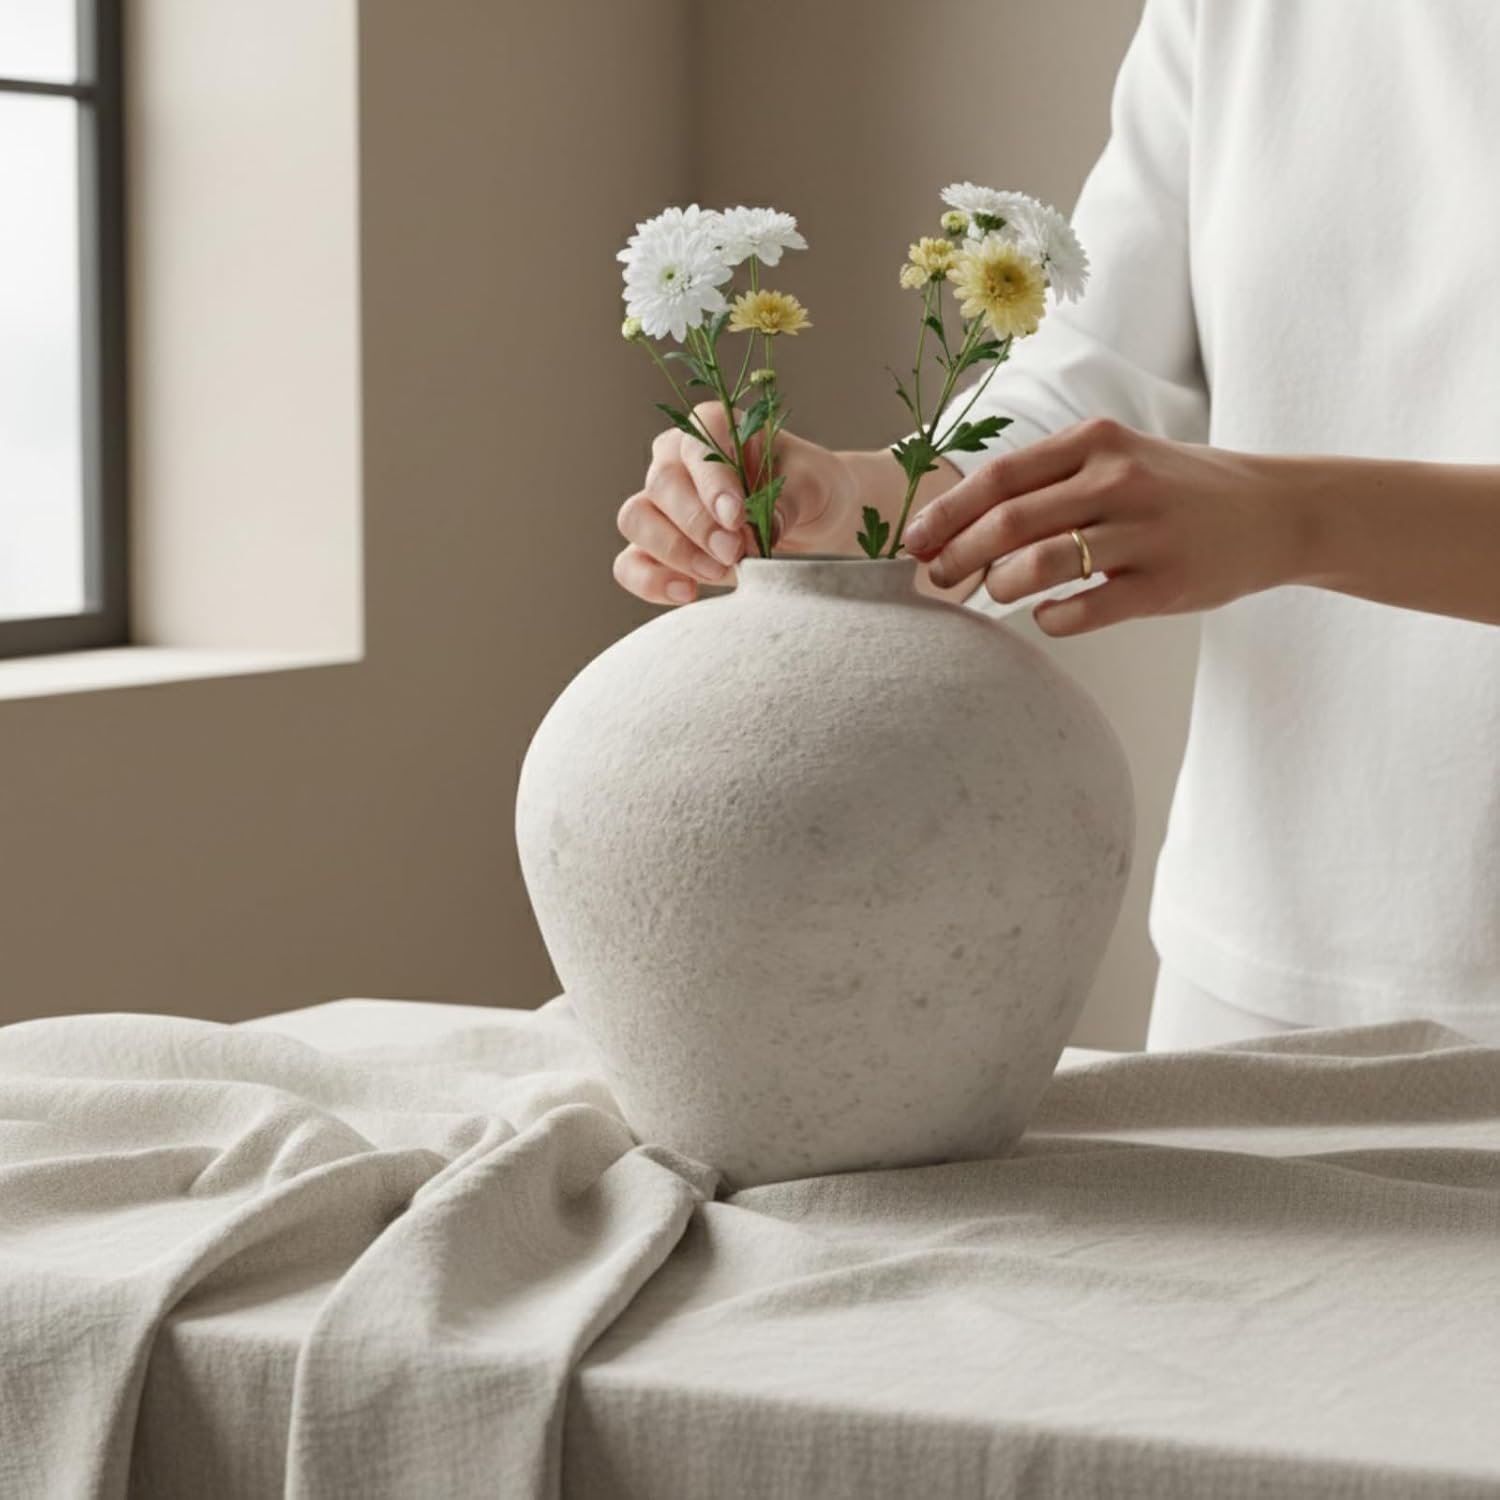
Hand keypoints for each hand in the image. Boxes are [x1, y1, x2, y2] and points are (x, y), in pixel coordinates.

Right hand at [614, 403, 854, 605]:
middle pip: (662, 484)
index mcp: (713, 428)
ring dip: (675, 551)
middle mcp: (676, 459)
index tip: (736, 517)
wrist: (811, 523)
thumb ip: (788, 500)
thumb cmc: (808, 490)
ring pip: (636, 520)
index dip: (712, 481)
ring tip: (720, 572)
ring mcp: (659, 504)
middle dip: (697, 525)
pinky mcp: (654, 548)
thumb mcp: (813, 485)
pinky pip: (630, 564)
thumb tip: (765, 530)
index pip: (697, 446)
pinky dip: (651, 581)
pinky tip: (689, 593)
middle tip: (734, 553)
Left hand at [901, 417, 1291, 634]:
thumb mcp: (1114, 458)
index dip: (947, 514)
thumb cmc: (1173, 487)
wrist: (1273, 510)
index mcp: (1095, 441)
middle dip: (958, 557)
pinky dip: (1052, 618)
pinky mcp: (1167, 584)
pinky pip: (1087, 609)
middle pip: (1009, 523)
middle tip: (937, 580)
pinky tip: (1046, 615)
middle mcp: (1119, 479)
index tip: (914, 543)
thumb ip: (1047, 481)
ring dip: (998, 588)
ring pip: (1040, 565)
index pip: (999, 478)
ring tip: (992, 596)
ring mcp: (1145, 532)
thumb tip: (960, 522)